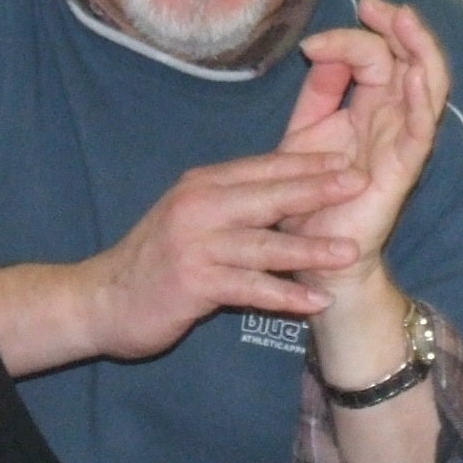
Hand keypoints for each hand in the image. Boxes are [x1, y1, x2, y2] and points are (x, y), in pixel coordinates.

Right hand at [77, 151, 370, 361]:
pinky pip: (248, 288)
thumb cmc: (158, 261)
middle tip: (361, 187)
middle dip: (318, 191)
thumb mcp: (193, 219)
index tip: (350, 162)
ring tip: (350, 253)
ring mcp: (195, 244)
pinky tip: (314, 301)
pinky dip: (284, 295)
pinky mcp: (193, 282)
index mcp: (203, 185)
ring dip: (310, 249)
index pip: (264, 168)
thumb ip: (234, 204)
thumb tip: (288, 193)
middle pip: (269, 195)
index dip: (308, 164)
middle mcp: (198, 206)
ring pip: (264, 244)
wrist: (101, 299)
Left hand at [277, 0, 450, 291]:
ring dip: (420, 49)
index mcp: (371, 108)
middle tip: (375, 4)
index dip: (351, 38)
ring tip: (405, 19)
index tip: (312, 42)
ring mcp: (402, 143)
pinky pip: (421, 130)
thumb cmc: (309, 198)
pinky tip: (414, 74)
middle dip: (398, 26)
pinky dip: (420, 99)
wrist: (312, 255)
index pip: (375, 56)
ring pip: (428, 85)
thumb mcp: (305, 132)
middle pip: (411, 59)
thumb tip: (323, 49)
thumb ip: (320, 92)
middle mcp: (393, 120)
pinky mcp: (403, 171)